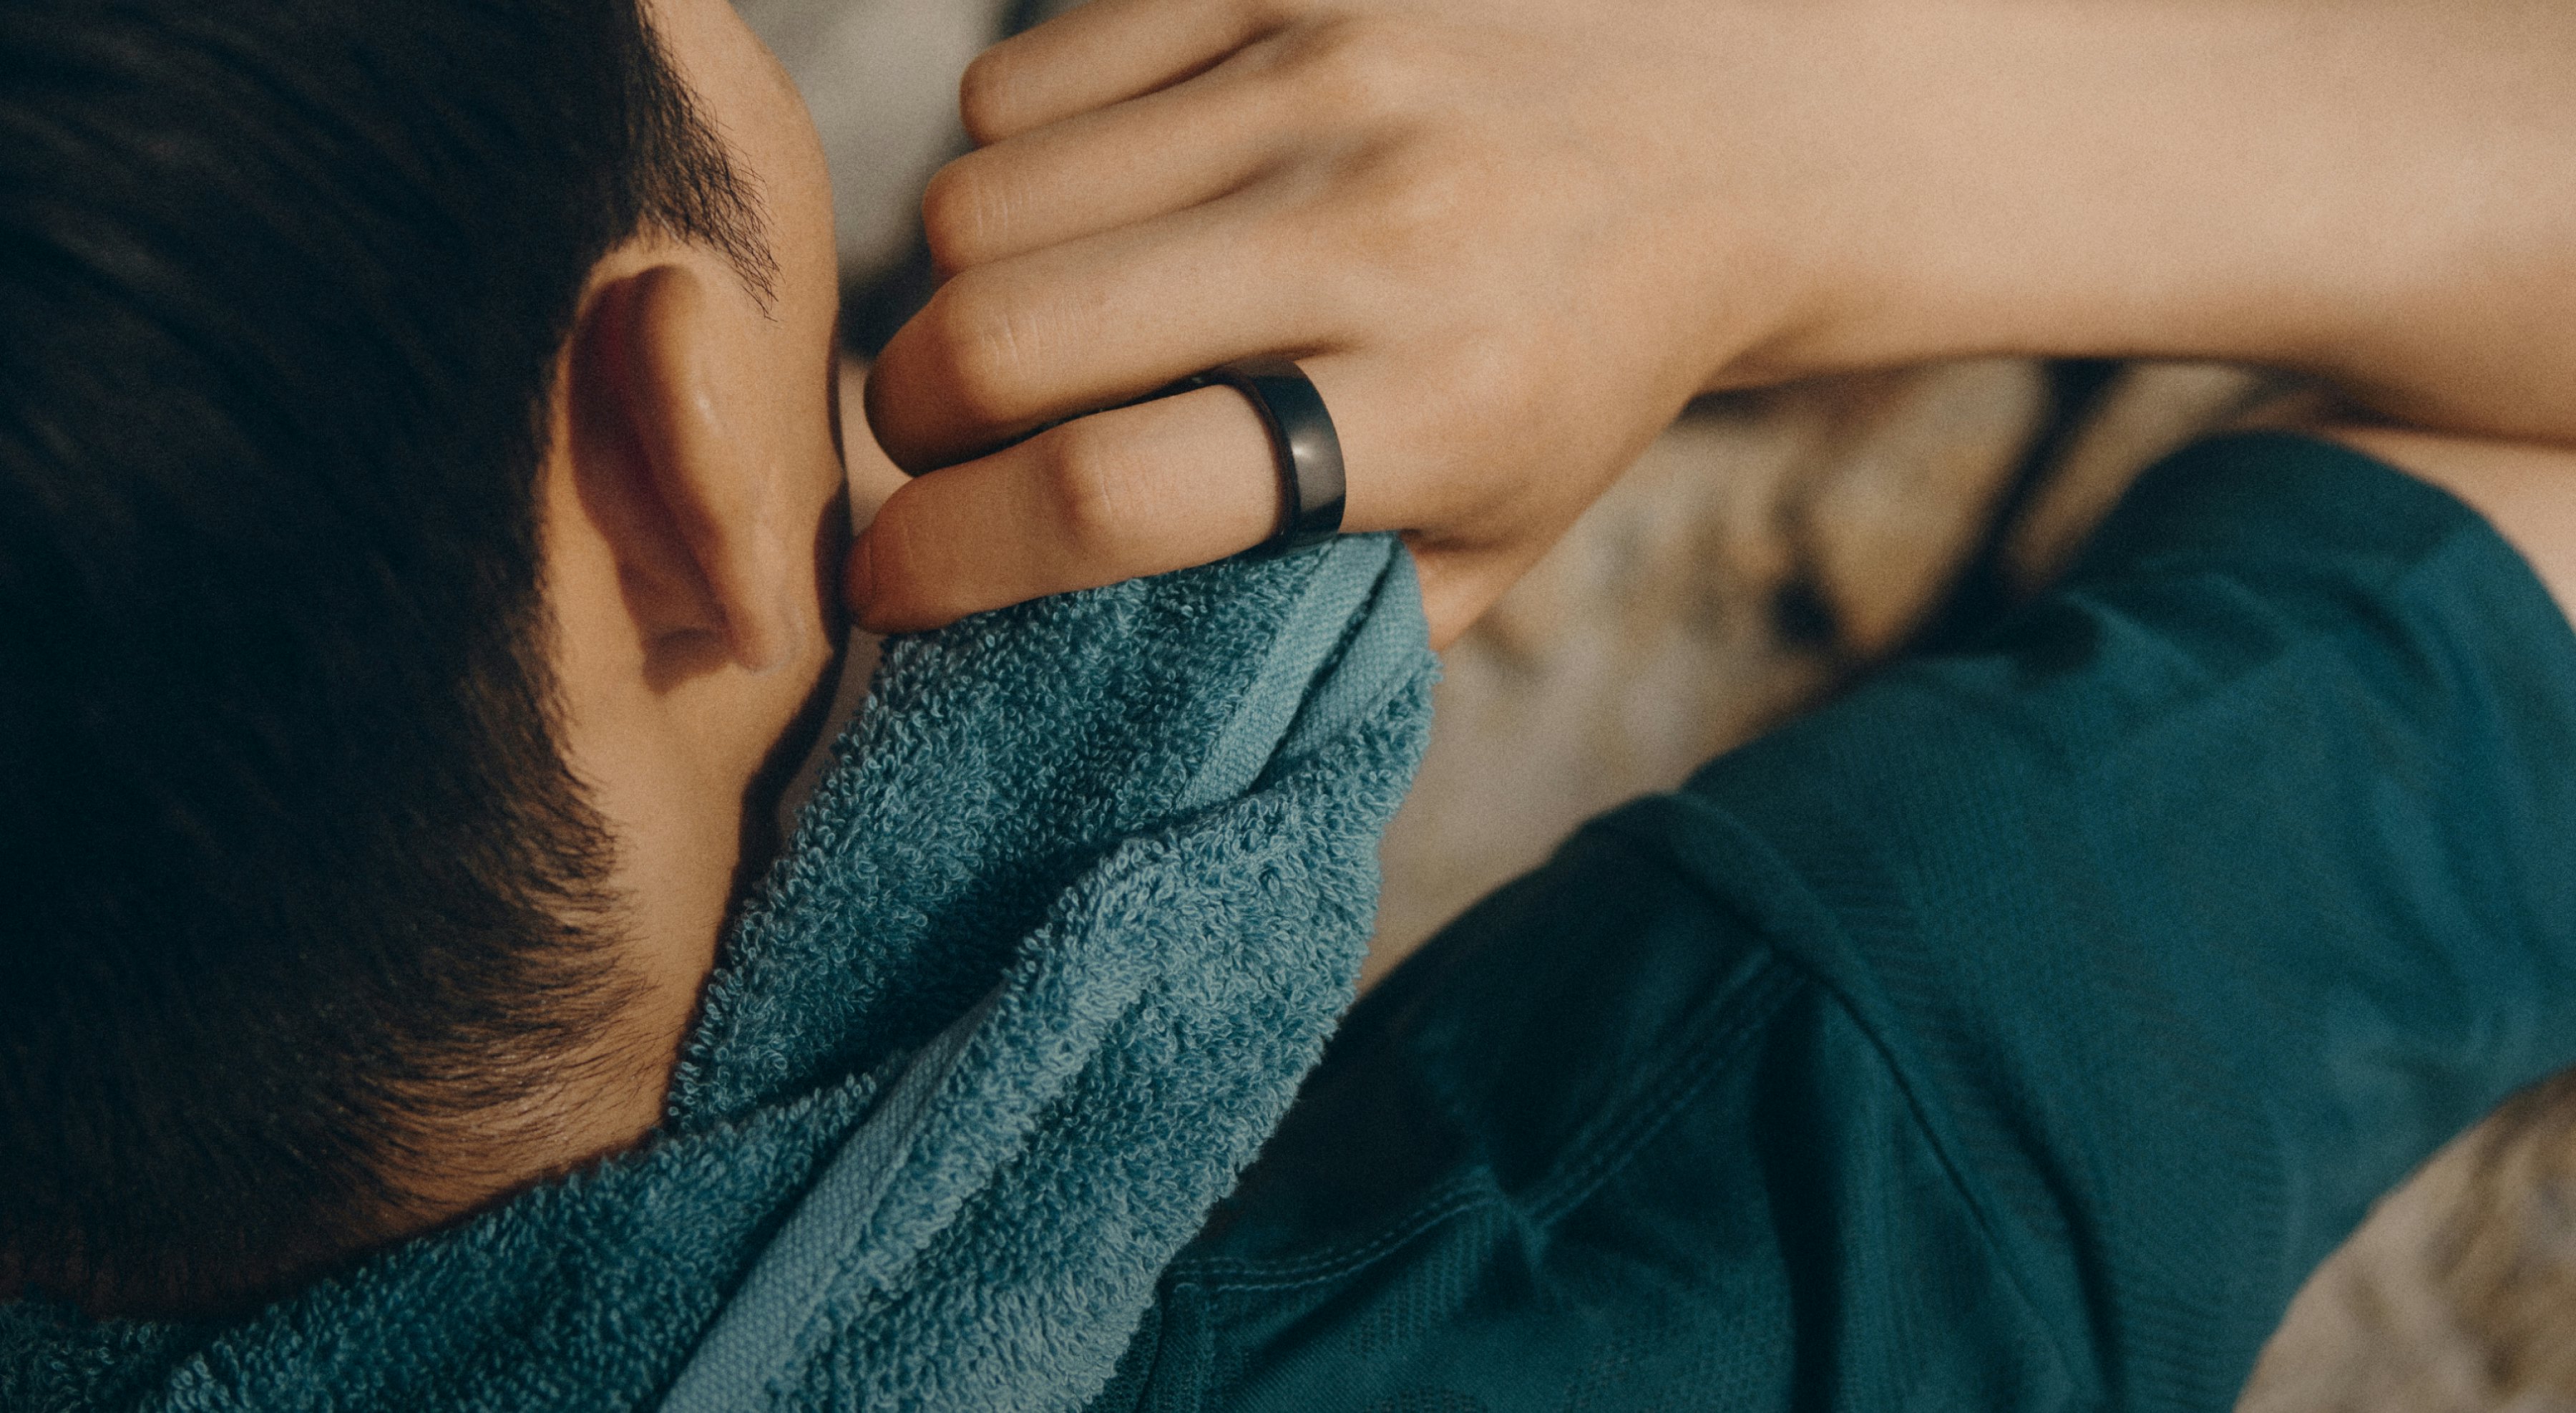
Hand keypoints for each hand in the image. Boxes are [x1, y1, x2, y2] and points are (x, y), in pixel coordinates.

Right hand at [850, 0, 2575, 644]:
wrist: (1724, 140)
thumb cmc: (1576, 383)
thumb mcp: (1480, 551)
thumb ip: (1296, 625)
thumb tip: (1056, 664)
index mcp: (1430, 411)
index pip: (1112, 493)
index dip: (949, 557)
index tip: (886, 586)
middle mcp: (1371, 230)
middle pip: (1001, 332)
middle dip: (921, 423)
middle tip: (955, 451)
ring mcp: (1322, 79)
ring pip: (978, 195)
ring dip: (959, 291)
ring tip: (1039, 327)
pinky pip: (1021, 71)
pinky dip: (1017, 161)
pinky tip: (1103, 204)